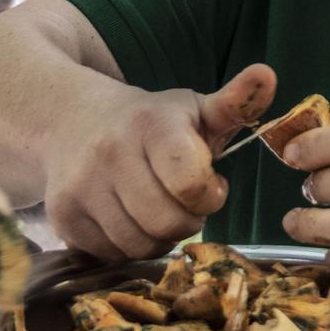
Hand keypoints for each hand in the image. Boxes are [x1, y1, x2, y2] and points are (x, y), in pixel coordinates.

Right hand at [43, 63, 276, 259]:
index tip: (210, 184)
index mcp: (151, 124)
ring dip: (159, 238)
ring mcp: (80, 186)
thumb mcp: (193, 109)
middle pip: (167, 223)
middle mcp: (109, 152)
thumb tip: (267, 75)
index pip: (190, 184)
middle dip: (188, 221)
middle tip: (184, 203)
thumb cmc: (148, 122)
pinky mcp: (62, 215)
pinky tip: (129, 218)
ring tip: (158, 210)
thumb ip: (236, 103)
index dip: (210, 195)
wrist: (71, 121)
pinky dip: (128, 246)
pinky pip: (111, 255)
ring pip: (139, 245)